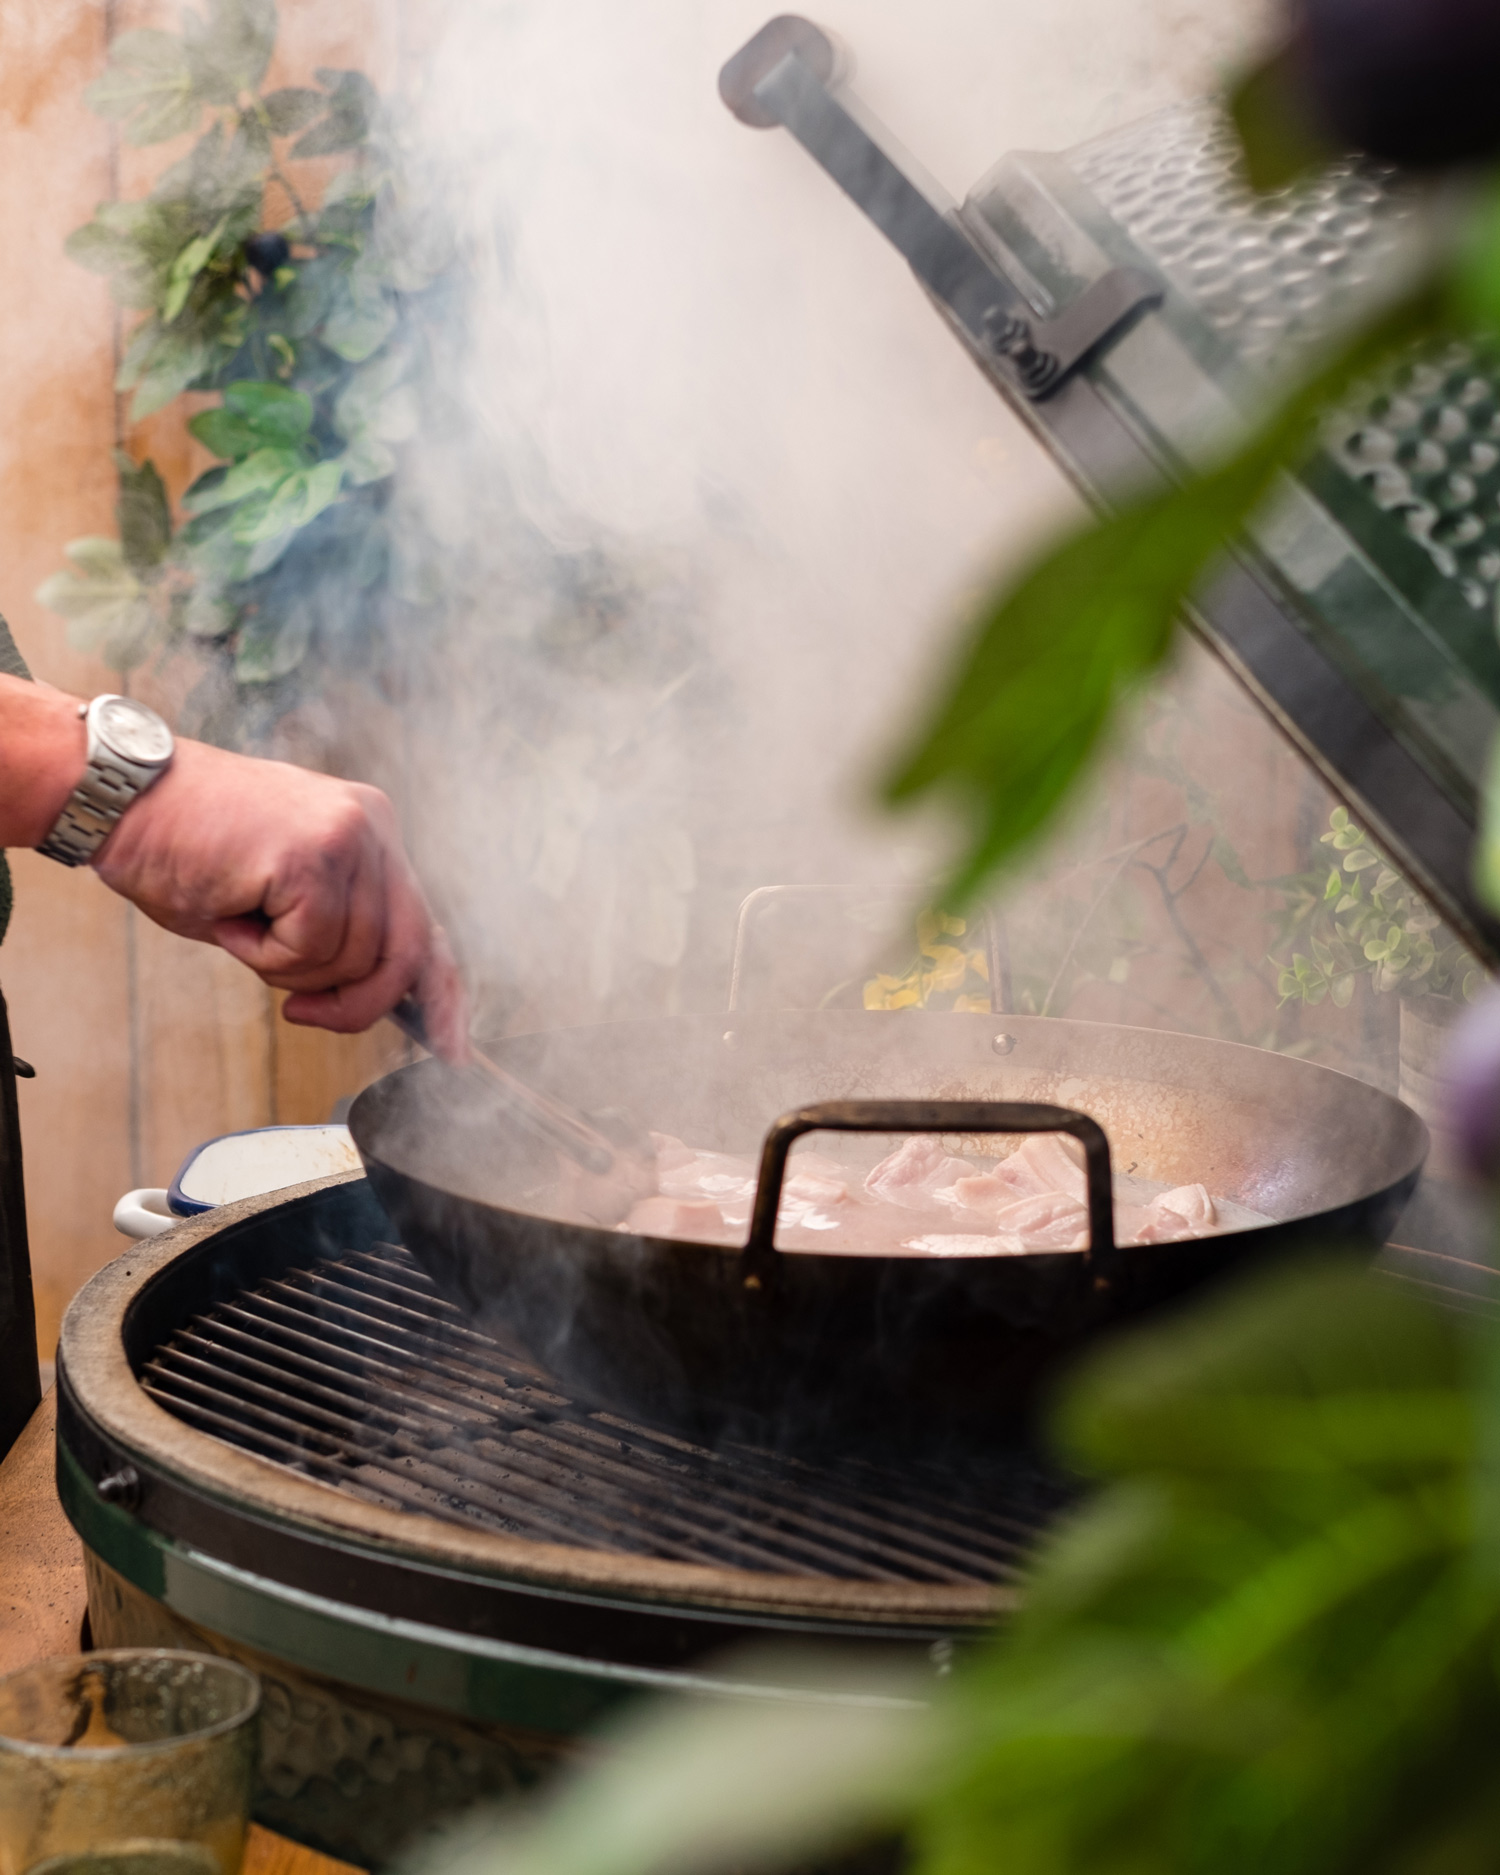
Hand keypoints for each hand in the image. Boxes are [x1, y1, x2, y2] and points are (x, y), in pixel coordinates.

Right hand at [93, 738, 468, 1059]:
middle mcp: (372, 827)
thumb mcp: (283, 892)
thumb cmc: (189, 850)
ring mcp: (347, 838)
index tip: (452, 1047)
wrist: (123, 801)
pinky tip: (233, 913)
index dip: (442, 995)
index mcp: (372, 832)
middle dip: (357, 1004)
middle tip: (301, 1012)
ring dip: (286, 967)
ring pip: (350, 960)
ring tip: (243, 919)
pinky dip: (263, 955)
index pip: (426, 926)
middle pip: (403, 954)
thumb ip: (340, 927)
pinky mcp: (312, 857)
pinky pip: (308, 950)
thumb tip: (379, 991)